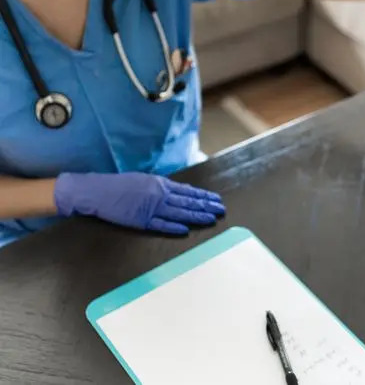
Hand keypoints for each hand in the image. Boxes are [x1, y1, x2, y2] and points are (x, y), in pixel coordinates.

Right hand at [54, 172, 225, 234]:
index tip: (216, 200)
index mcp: (160, 184)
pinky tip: (185, 229)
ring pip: (178, 213)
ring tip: (210, 219)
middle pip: (187, 202)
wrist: (97, 191)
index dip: (203, 196)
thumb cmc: (121, 185)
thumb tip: (183, 191)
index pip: (188, 191)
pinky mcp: (140, 220)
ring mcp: (150, 208)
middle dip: (206, 206)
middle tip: (221, 210)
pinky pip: (159, 224)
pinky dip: (173, 227)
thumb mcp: (146, 181)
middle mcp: (159, 195)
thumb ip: (164, 187)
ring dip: (196, 216)